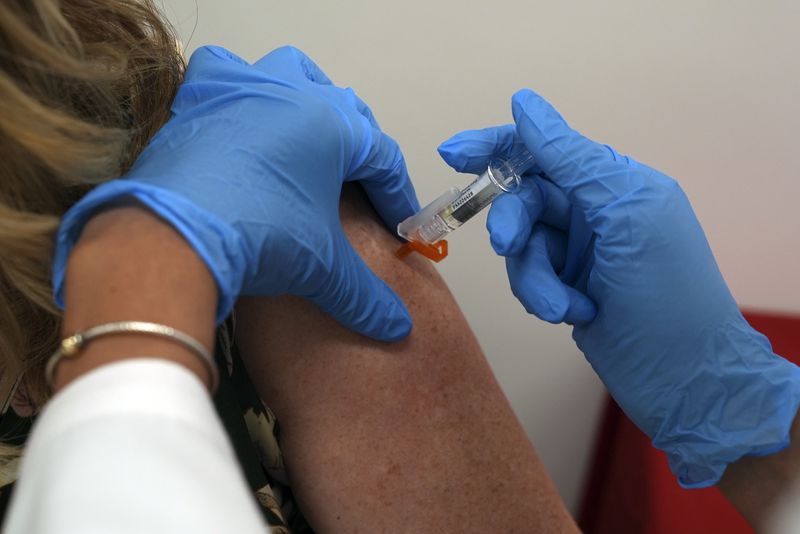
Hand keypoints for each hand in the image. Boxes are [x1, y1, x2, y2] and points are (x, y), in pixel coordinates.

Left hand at [53, 46, 418, 341]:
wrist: (173, 236)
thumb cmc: (259, 235)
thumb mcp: (322, 267)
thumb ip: (365, 296)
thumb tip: (396, 326)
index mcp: (333, 124)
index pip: (382, 156)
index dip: (396, 194)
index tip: (399, 224)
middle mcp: (292, 93)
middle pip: (344, 111)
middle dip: (359, 149)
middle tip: (360, 189)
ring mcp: (242, 88)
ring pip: (289, 75)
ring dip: (307, 98)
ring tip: (309, 135)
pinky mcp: (198, 99)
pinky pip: (227, 76)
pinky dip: (241, 91)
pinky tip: (242, 119)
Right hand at [438, 89, 799, 486]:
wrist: (685, 380)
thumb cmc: (668, 293)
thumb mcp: (624, 214)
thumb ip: (572, 158)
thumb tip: (524, 102)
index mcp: (615, 183)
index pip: (545, 149)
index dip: (497, 146)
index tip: (452, 154)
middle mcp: (594, 212)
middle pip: (525, 198)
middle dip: (512, 223)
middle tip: (505, 245)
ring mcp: (579, 252)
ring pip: (523, 245)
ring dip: (534, 277)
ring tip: (561, 306)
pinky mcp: (566, 287)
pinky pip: (529, 278)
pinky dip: (544, 297)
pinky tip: (575, 314)